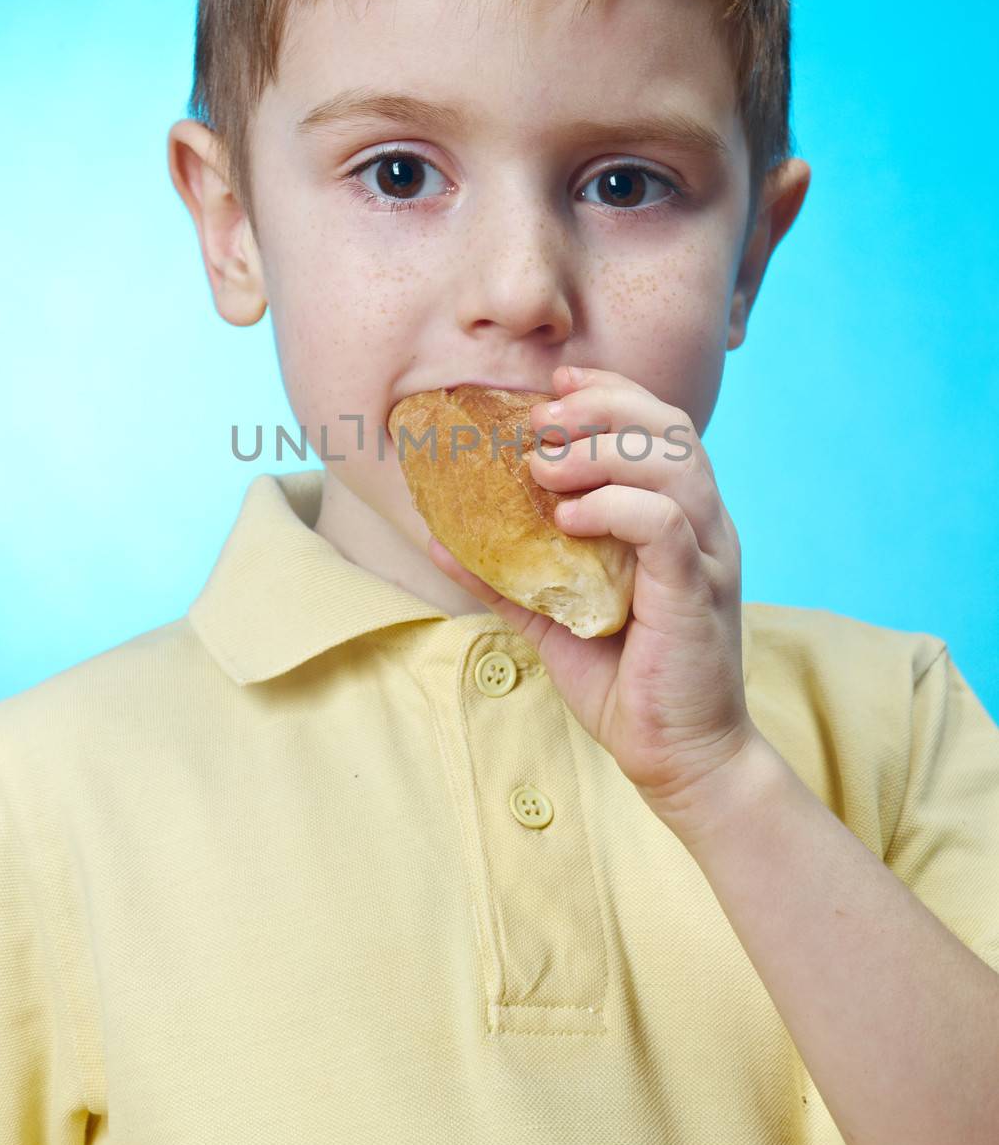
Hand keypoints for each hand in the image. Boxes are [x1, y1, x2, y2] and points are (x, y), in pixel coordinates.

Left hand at [427, 363, 761, 840]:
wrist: (678, 757)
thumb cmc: (624, 682)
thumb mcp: (554, 616)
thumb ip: (507, 573)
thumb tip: (438, 537)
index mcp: (679, 517)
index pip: (658, 425)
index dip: (609, 392)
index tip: (555, 387)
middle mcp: (703, 525)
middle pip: (669, 427)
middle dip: (602, 407)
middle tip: (541, 422)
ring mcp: (706, 556)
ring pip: (673, 464)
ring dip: (601, 451)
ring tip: (544, 469)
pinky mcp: (697, 592)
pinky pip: (664, 524)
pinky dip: (614, 507)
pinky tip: (566, 519)